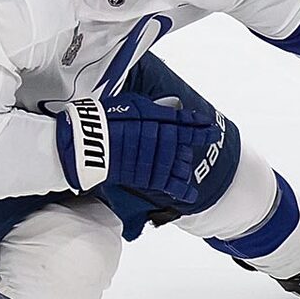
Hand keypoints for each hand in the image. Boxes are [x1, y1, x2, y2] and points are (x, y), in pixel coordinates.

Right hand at [57, 93, 225, 207]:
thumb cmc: (107, 119)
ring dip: (186, 163)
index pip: (186, 123)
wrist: (88, 141)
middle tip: (204, 138)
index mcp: (158, 120)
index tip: (211, 127)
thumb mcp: (133, 104)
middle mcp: (160, 140)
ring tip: (189, 164)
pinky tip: (190, 194)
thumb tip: (169, 112)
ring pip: (179, 164)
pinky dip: (181, 190)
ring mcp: (154, 159)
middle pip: (184, 144)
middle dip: (196, 141)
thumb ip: (155, 110)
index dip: (201, 126)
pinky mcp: (145, 177)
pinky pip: (168, 184)